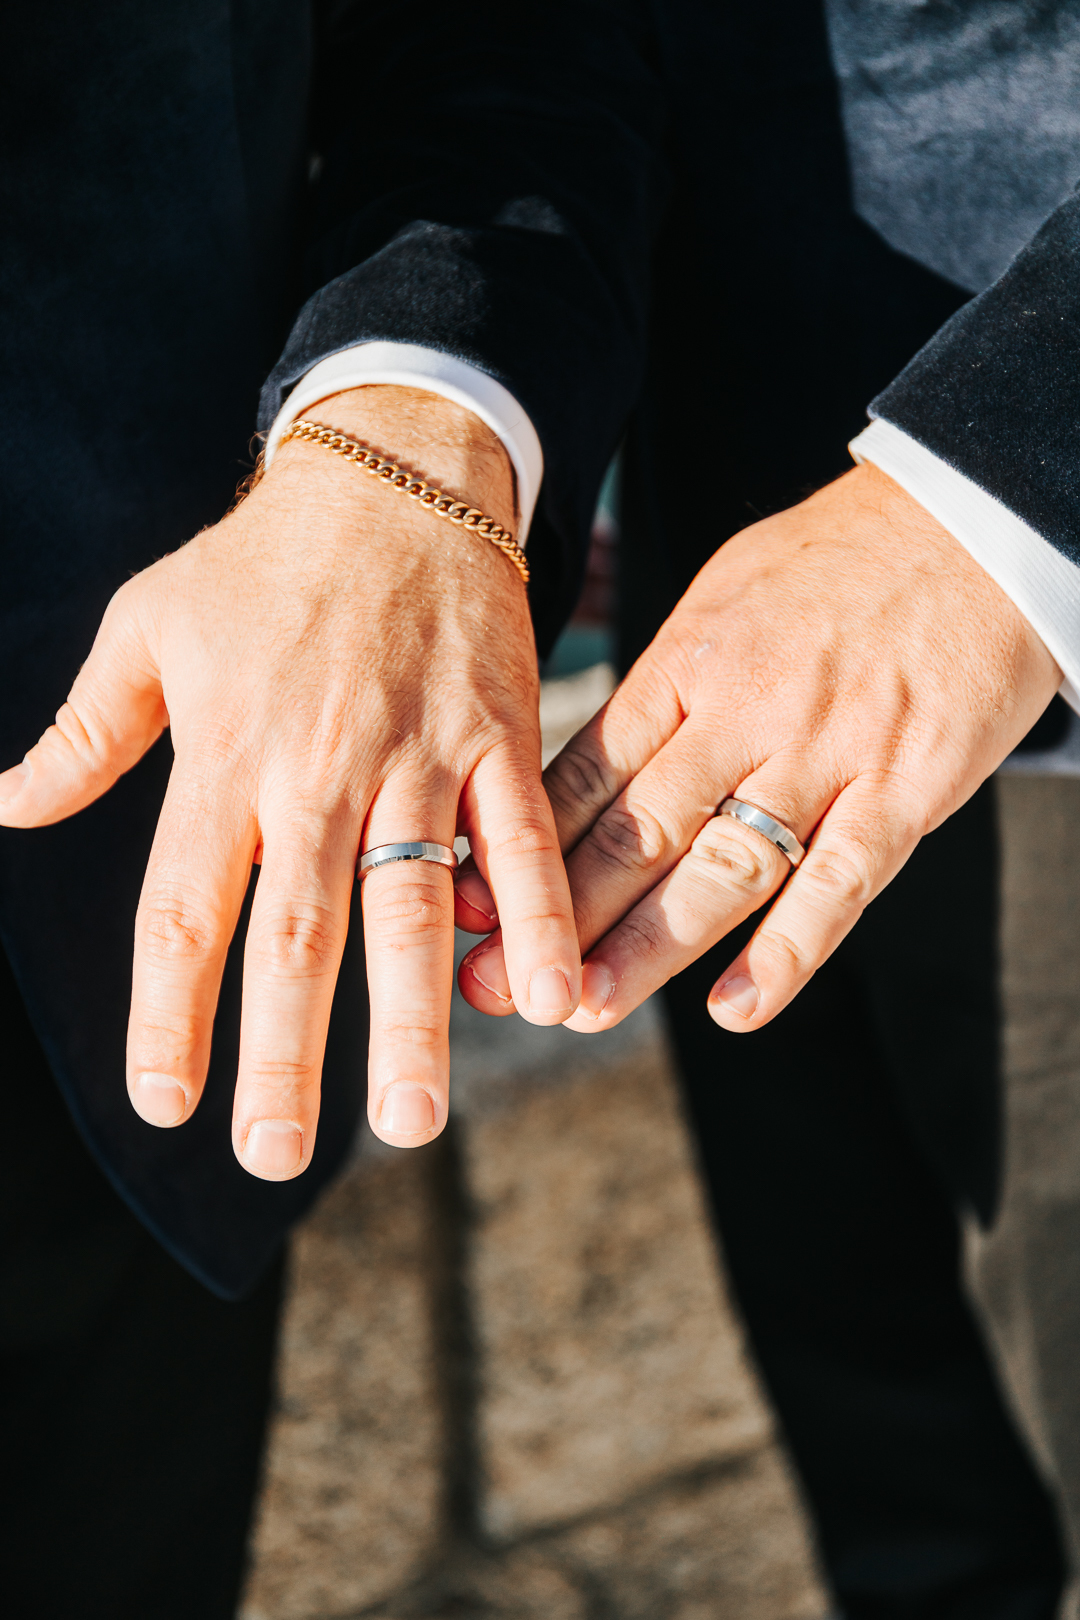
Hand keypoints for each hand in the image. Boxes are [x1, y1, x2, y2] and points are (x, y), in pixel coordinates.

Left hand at [0, 386, 580, 1173]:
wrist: (394, 471)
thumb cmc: (261, 561)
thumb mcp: (147, 625)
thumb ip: (84, 734)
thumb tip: (6, 807)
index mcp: (222, 752)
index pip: (184, 907)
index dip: (171, 1013)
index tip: (165, 1103)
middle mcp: (314, 768)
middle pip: (296, 931)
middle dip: (283, 1053)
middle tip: (276, 1153)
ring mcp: (415, 755)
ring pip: (411, 902)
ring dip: (413, 1018)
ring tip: (412, 1119)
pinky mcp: (499, 735)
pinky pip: (520, 841)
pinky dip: (538, 920)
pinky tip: (553, 1001)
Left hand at [455, 462, 1059, 1031]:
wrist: (972, 520)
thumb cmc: (838, 561)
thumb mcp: (725, 596)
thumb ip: (665, 685)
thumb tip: (593, 767)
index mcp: (687, 664)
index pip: (585, 774)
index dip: (519, 848)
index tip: (467, 905)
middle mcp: (742, 711)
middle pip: (633, 831)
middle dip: (557, 916)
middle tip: (496, 985)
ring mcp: (823, 751)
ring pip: (719, 868)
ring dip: (646, 948)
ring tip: (585, 1007)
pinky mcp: (904, 786)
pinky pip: (838, 883)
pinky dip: (786, 954)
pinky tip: (735, 1009)